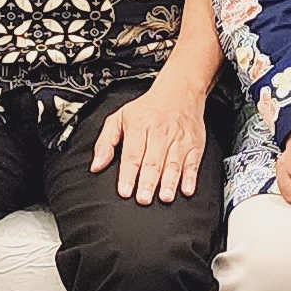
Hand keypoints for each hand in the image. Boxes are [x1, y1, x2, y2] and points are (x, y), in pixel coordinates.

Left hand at [90, 80, 207, 206]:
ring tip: (164, 196)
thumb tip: (96, 165)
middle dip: (148, 181)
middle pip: (153, 161)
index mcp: (139, 127)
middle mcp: (159, 133)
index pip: (132, 154)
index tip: (125, 190)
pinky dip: (191, 177)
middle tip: (143, 198)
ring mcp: (179, 140)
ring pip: (173, 163)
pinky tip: (187, 188)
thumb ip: (105, 143)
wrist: (180, 91)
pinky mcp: (194, 145)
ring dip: (169, 182)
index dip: (128, 174)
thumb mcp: (120, 118)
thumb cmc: (148, 108)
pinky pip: (193, 163)